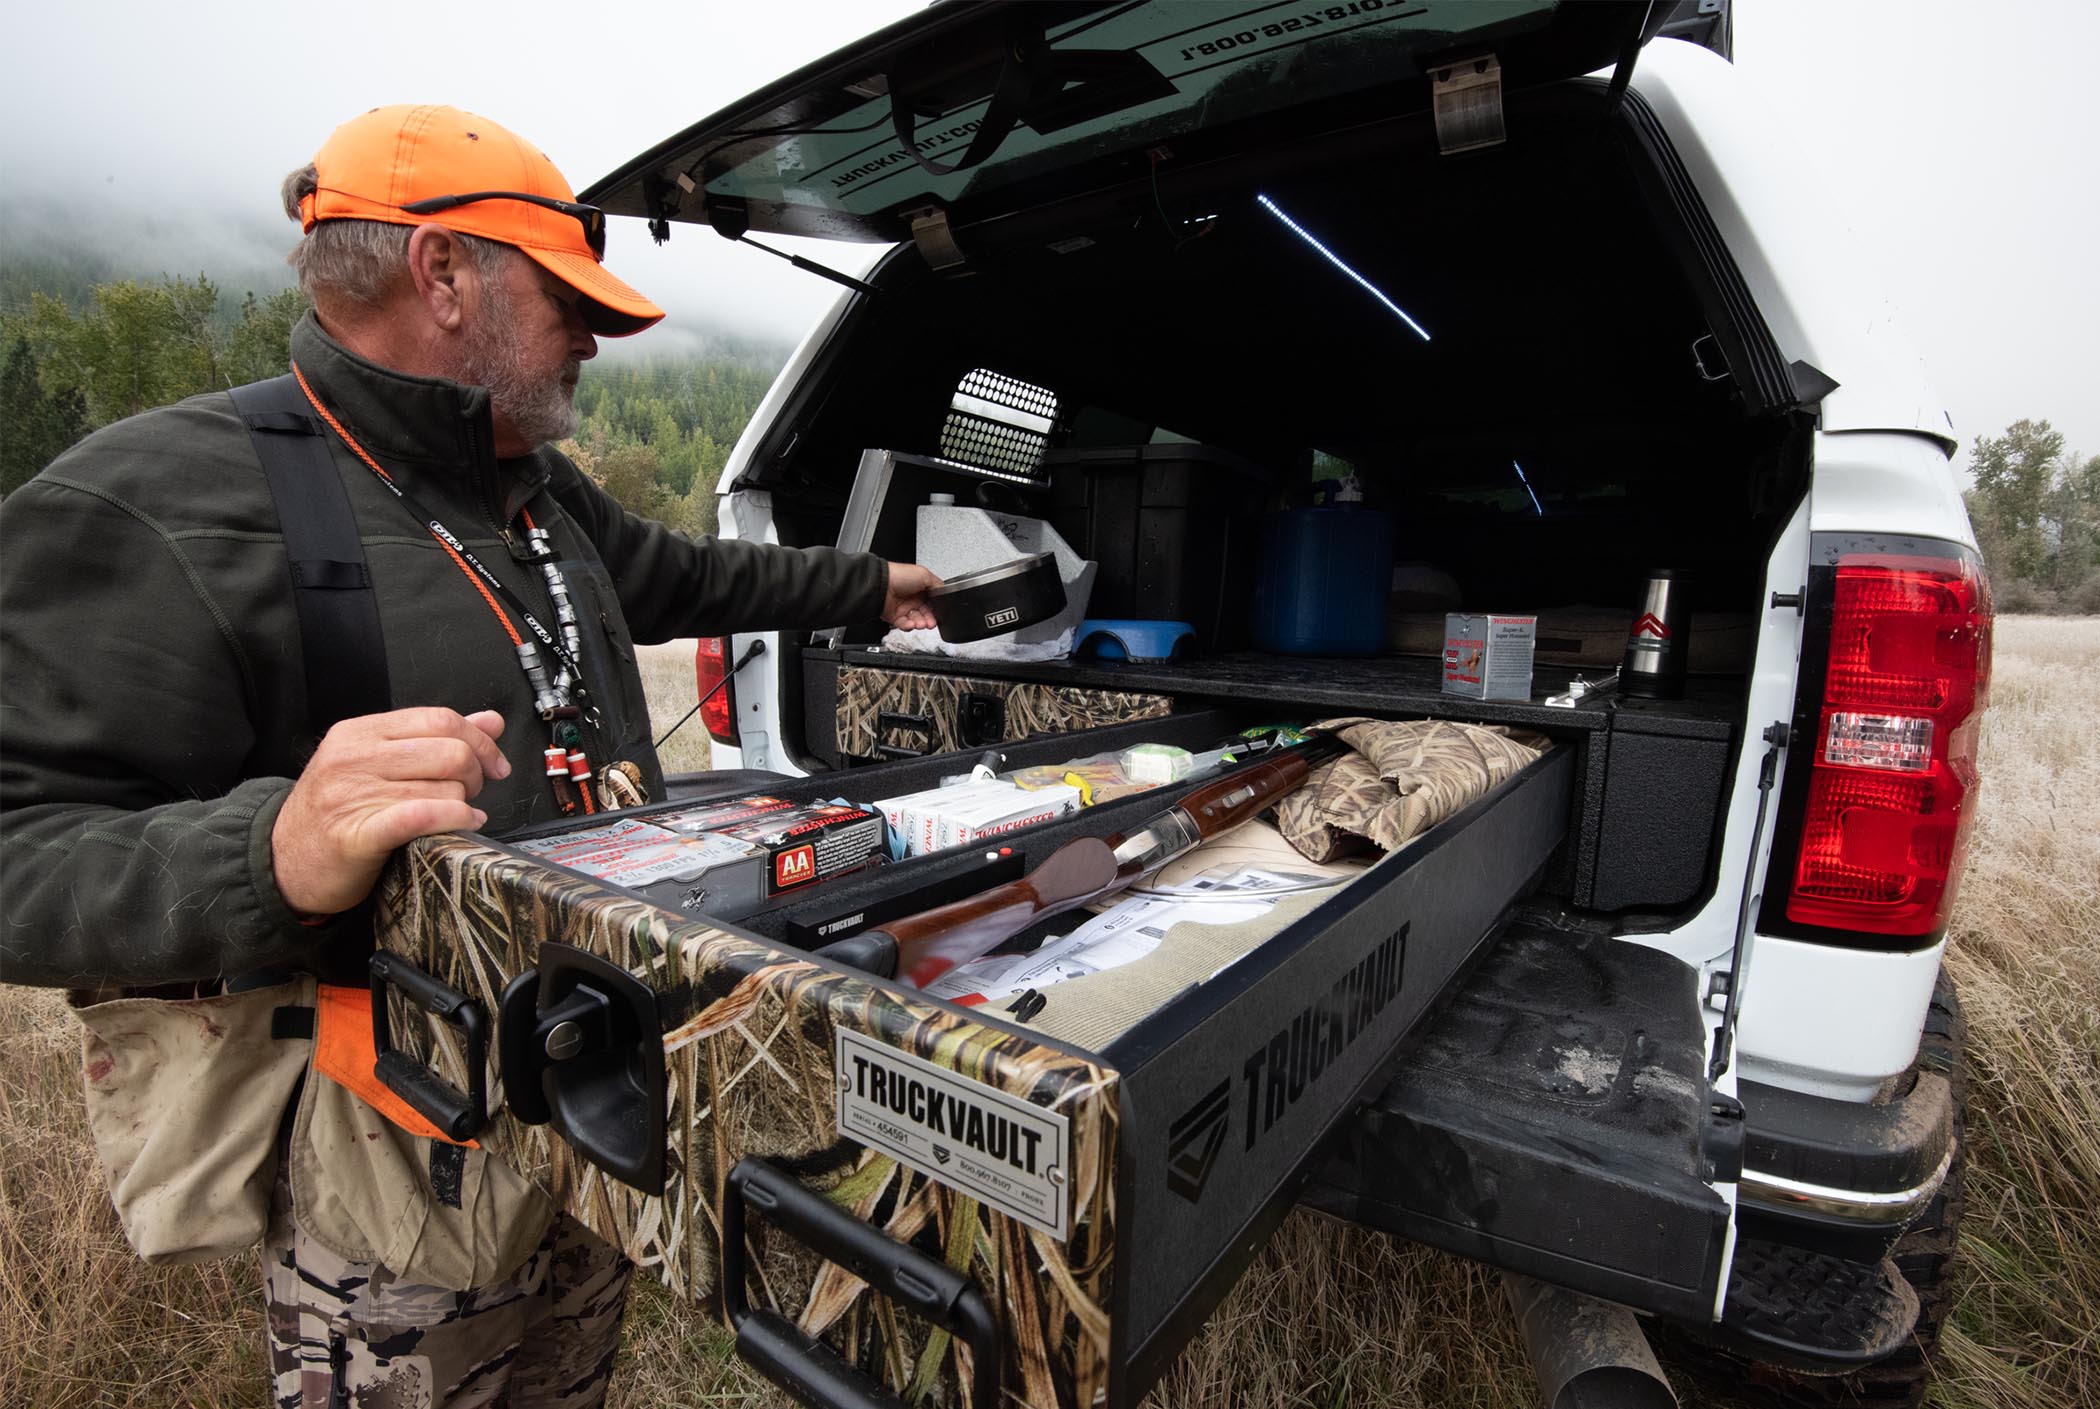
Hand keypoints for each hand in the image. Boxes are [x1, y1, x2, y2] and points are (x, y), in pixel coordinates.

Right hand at [270, 708, 510, 917]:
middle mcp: (353, 758)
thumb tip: (491, 721)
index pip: (438, 718)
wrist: (282, 861)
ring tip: (458, 814)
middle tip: (472, 793)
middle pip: (449, 751)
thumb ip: (434, 739)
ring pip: (443, 788)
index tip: (496, 763)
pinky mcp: (356, 835)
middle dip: (475, 774)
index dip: (479, 741)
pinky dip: (454, 820)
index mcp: (360, 732)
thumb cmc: (336, 812)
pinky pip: (422, 816)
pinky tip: (463, 824)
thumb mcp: (378, 763)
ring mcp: (351, 795)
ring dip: (465, 804)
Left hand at [882, 562, 942, 630]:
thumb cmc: (899, 576)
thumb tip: (945, 592)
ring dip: (921, 624)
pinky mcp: (895, 616)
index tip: (940, 614)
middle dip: (930, 619)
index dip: (937, 609)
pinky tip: (911, 624)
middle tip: (931, 623)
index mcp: (921, 588)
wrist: (881, 585)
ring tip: (921, 624)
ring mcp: (904, 607)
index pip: (933, 602)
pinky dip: (909, 626)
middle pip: (926, 613)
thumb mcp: (925, 575)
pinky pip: (905, 625)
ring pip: (917, 621)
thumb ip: (938, 585)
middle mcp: (913, 598)